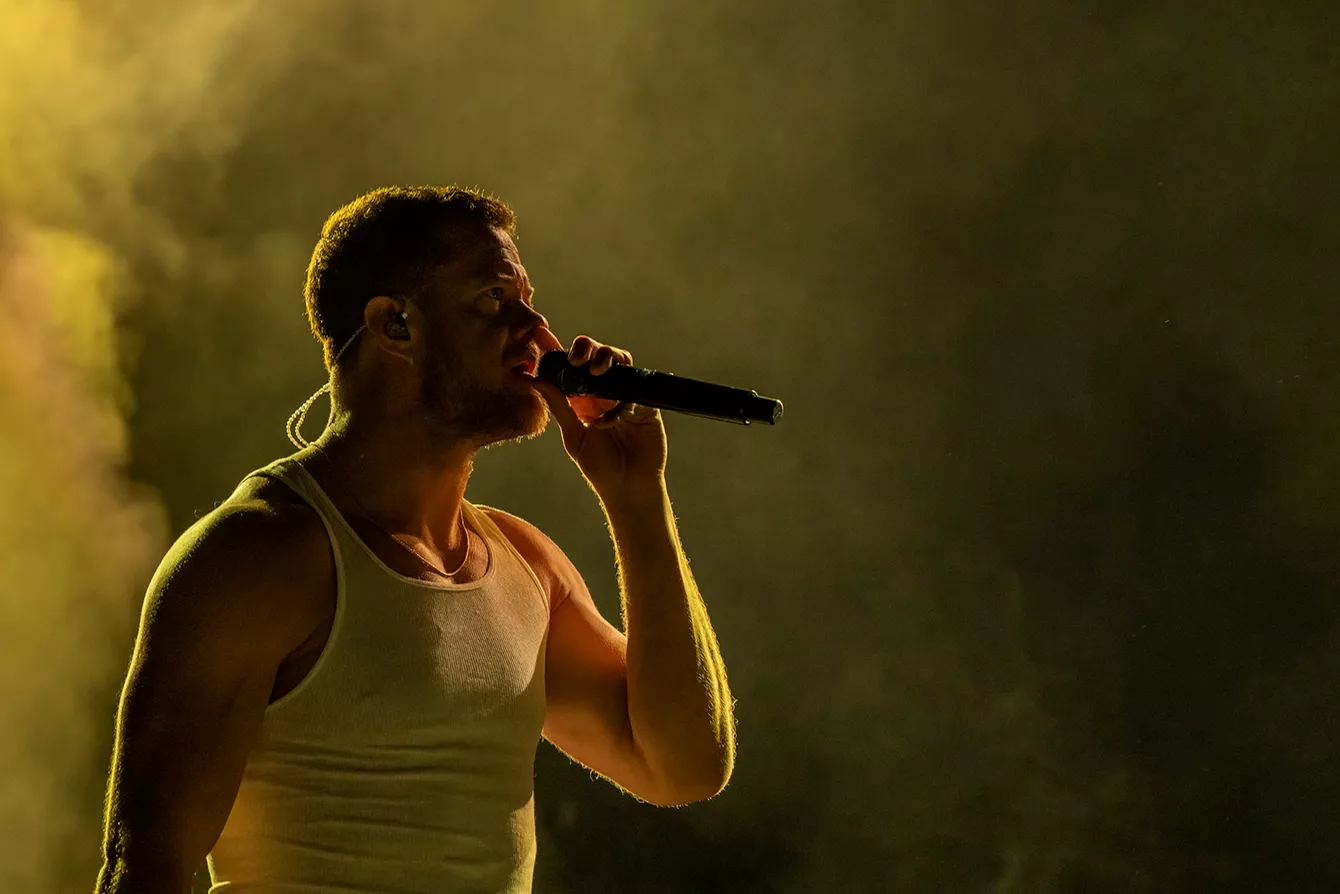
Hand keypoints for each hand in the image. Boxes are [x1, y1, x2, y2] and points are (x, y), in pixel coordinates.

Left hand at [532, 332, 667, 498]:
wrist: (628, 488)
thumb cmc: (599, 467)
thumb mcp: (573, 435)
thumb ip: (558, 405)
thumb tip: (533, 379)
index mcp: (583, 397)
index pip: (568, 366)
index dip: (555, 347)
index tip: (540, 332)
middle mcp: (604, 392)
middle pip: (597, 355)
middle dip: (586, 348)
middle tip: (576, 358)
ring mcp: (627, 396)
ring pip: (620, 362)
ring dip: (608, 359)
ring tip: (597, 372)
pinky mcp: (646, 405)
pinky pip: (636, 391)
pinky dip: (621, 401)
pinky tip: (610, 420)